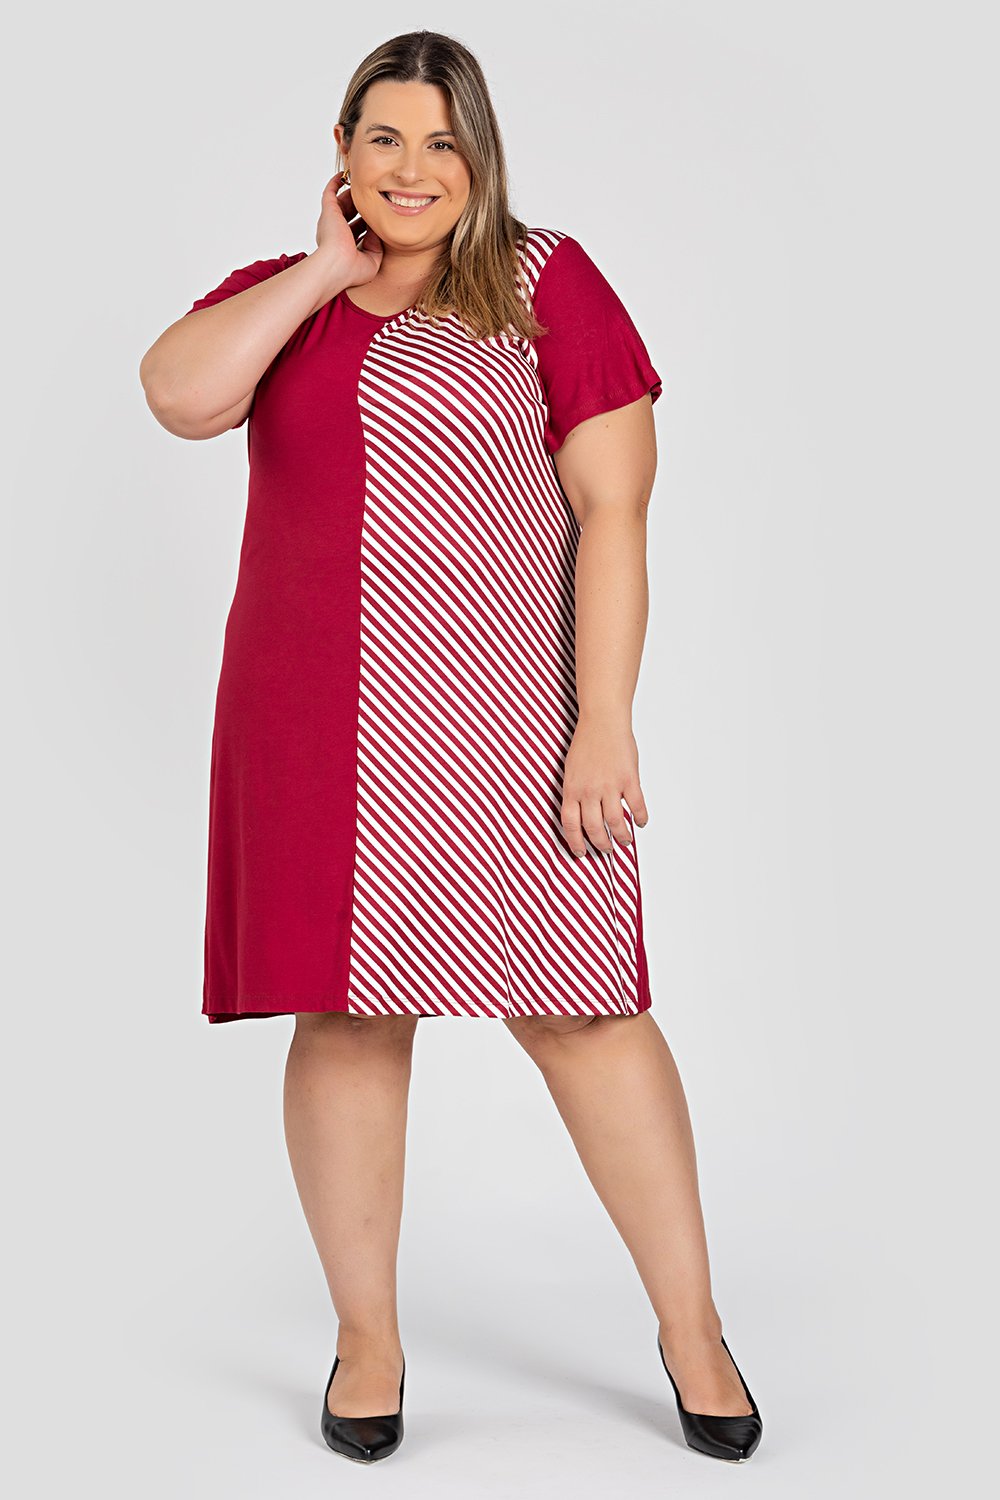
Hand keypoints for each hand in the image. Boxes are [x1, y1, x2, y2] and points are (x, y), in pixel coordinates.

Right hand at [314, 170, 383, 286]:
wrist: (336, 264)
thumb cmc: (351, 270)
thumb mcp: (372, 261)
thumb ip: (377, 245)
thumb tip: (378, 228)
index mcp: (344, 245)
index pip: (357, 230)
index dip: (367, 225)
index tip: (379, 220)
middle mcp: (335, 232)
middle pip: (350, 214)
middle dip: (361, 208)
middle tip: (375, 200)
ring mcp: (331, 220)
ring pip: (342, 202)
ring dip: (352, 195)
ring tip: (365, 185)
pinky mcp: (328, 210)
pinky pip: (330, 191)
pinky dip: (336, 183)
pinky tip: (344, 176)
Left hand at [561, 716, 648, 856]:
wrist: (603, 721)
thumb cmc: (587, 742)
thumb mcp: (571, 770)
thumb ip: (575, 792)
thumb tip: (581, 813)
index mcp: (572, 789)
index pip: (570, 825)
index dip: (575, 843)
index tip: (580, 852)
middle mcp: (589, 791)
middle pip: (594, 828)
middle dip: (601, 844)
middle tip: (607, 849)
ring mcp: (610, 786)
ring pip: (616, 822)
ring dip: (622, 836)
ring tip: (625, 841)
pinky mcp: (628, 780)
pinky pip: (636, 806)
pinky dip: (640, 818)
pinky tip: (640, 822)